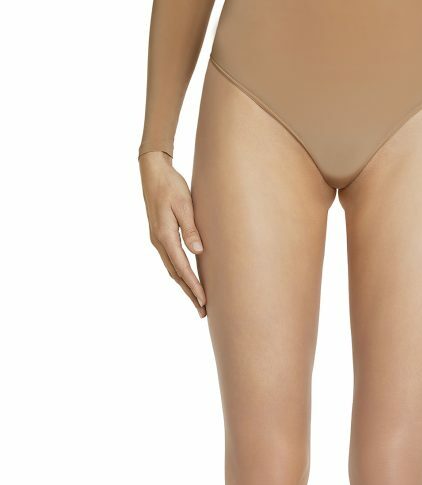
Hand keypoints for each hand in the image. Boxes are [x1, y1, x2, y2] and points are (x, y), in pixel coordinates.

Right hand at [139, 151, 206, 317]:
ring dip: (185, 286)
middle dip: (190, 294)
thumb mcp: (184, 204)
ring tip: (198, 301)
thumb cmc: (171, 185)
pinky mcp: (160, 236)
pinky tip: (187, 280)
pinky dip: (180, 274)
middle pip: (176, 275)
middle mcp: (159, 242)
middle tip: (203, 312)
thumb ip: (191, 229)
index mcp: (165, 236)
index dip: (194, 286)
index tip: (204, 301)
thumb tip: (198, 252)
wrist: (153, 172)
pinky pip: (171, 261)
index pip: (182, 268)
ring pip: (172, 270)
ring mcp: (157, 240)